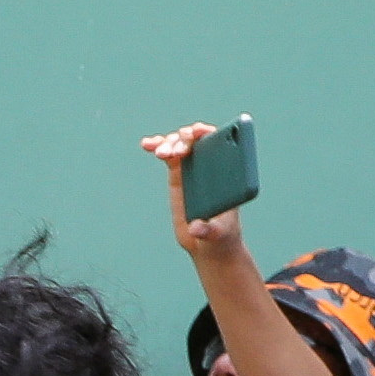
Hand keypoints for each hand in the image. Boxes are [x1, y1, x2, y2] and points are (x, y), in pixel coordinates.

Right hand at [144, 123, 250, 266]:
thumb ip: (207, 230)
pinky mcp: (178, 174)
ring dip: (169, 143)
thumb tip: (195, 228)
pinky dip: (158, 146)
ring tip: (160, 153)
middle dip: (185, 139)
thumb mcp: (217, 234)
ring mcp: (194, 167)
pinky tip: (147, 144)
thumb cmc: (220, 236)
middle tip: (176, 151)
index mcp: (227, 172)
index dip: (208, 133)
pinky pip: (169, 155)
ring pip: (181, 144)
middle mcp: (211, 165)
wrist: (207, 242)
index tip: (197, 133)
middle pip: (198, 141)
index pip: (222, 143)